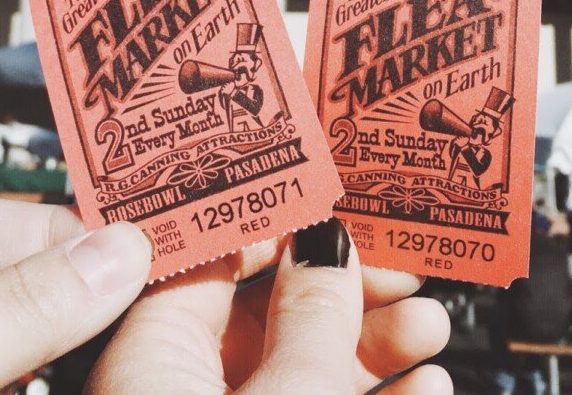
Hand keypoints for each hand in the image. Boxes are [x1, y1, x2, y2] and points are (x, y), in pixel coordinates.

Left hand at [90, 218, 451, 393]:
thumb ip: (308, 314)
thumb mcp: (290, 392)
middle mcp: (163, 393)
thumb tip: (327, 244)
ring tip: (431, 324)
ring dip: (371, 344)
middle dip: (342, 290)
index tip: (333, 196)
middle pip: (259, 317)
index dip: (273, 222)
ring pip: (293, 371)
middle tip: (403, 264)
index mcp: (140, 364)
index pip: (201, 259)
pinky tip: (424, 385)